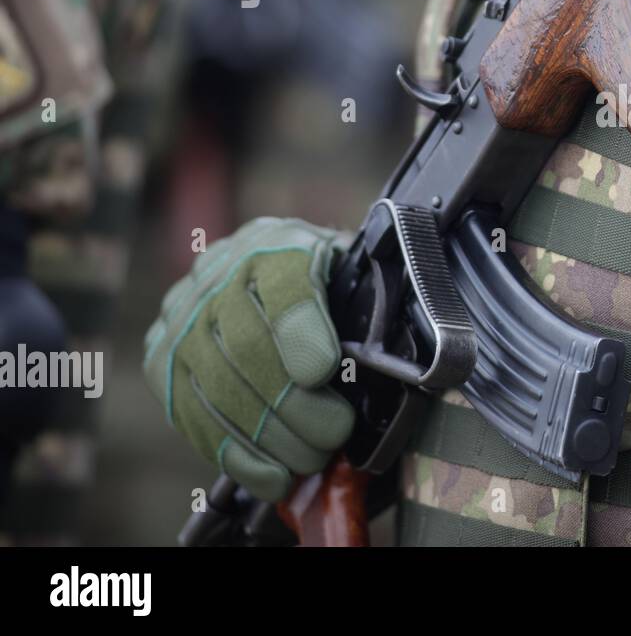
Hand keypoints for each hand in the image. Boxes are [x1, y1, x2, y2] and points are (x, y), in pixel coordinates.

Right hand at [144, 218, 354, 500]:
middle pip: (247, 347)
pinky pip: (195, 420)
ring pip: (220, 389)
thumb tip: (377, 358)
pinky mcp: (162, 367)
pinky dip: (240, 457)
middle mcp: (215, 278)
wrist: (258, 275)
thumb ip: (361, 301)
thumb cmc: (320, 283)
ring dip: (272, 437)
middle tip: (335, 432)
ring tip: (313, 458)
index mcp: (273, 245)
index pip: (281, 285)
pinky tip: (275, 476)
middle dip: (295, 402)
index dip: (300, 332)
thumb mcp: (348, 272)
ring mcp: (181, 323)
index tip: (324, 371)